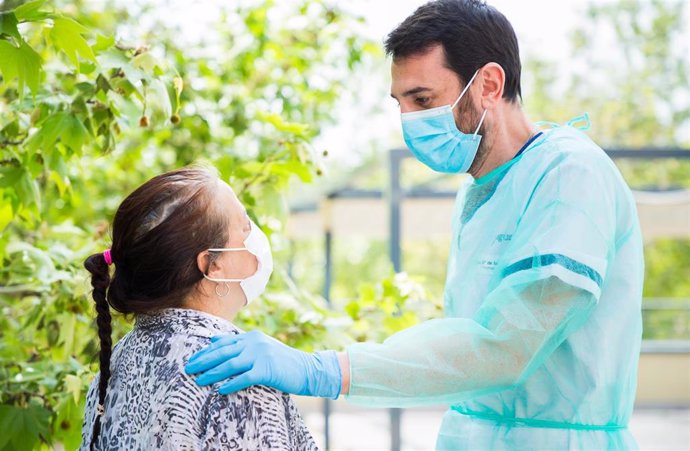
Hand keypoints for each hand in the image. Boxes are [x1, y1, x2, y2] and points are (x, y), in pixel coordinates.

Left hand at [184, 330, 341, 397]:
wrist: (306, 369)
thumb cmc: (281, 361)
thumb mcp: (260, 348)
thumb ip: (239, 345)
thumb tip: (213, 340)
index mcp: (251, 337)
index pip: (223, 343)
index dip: (206, 352)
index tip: (192, 360)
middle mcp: (254, 343)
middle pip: (223, 352)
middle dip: (203, 361)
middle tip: (188, 369)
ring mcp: (261, 355)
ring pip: (230, 364)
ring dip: (212, 373)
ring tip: (199, 380)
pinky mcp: (267, 370)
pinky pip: (245, 378)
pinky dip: (231, 384)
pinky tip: (220, 390)